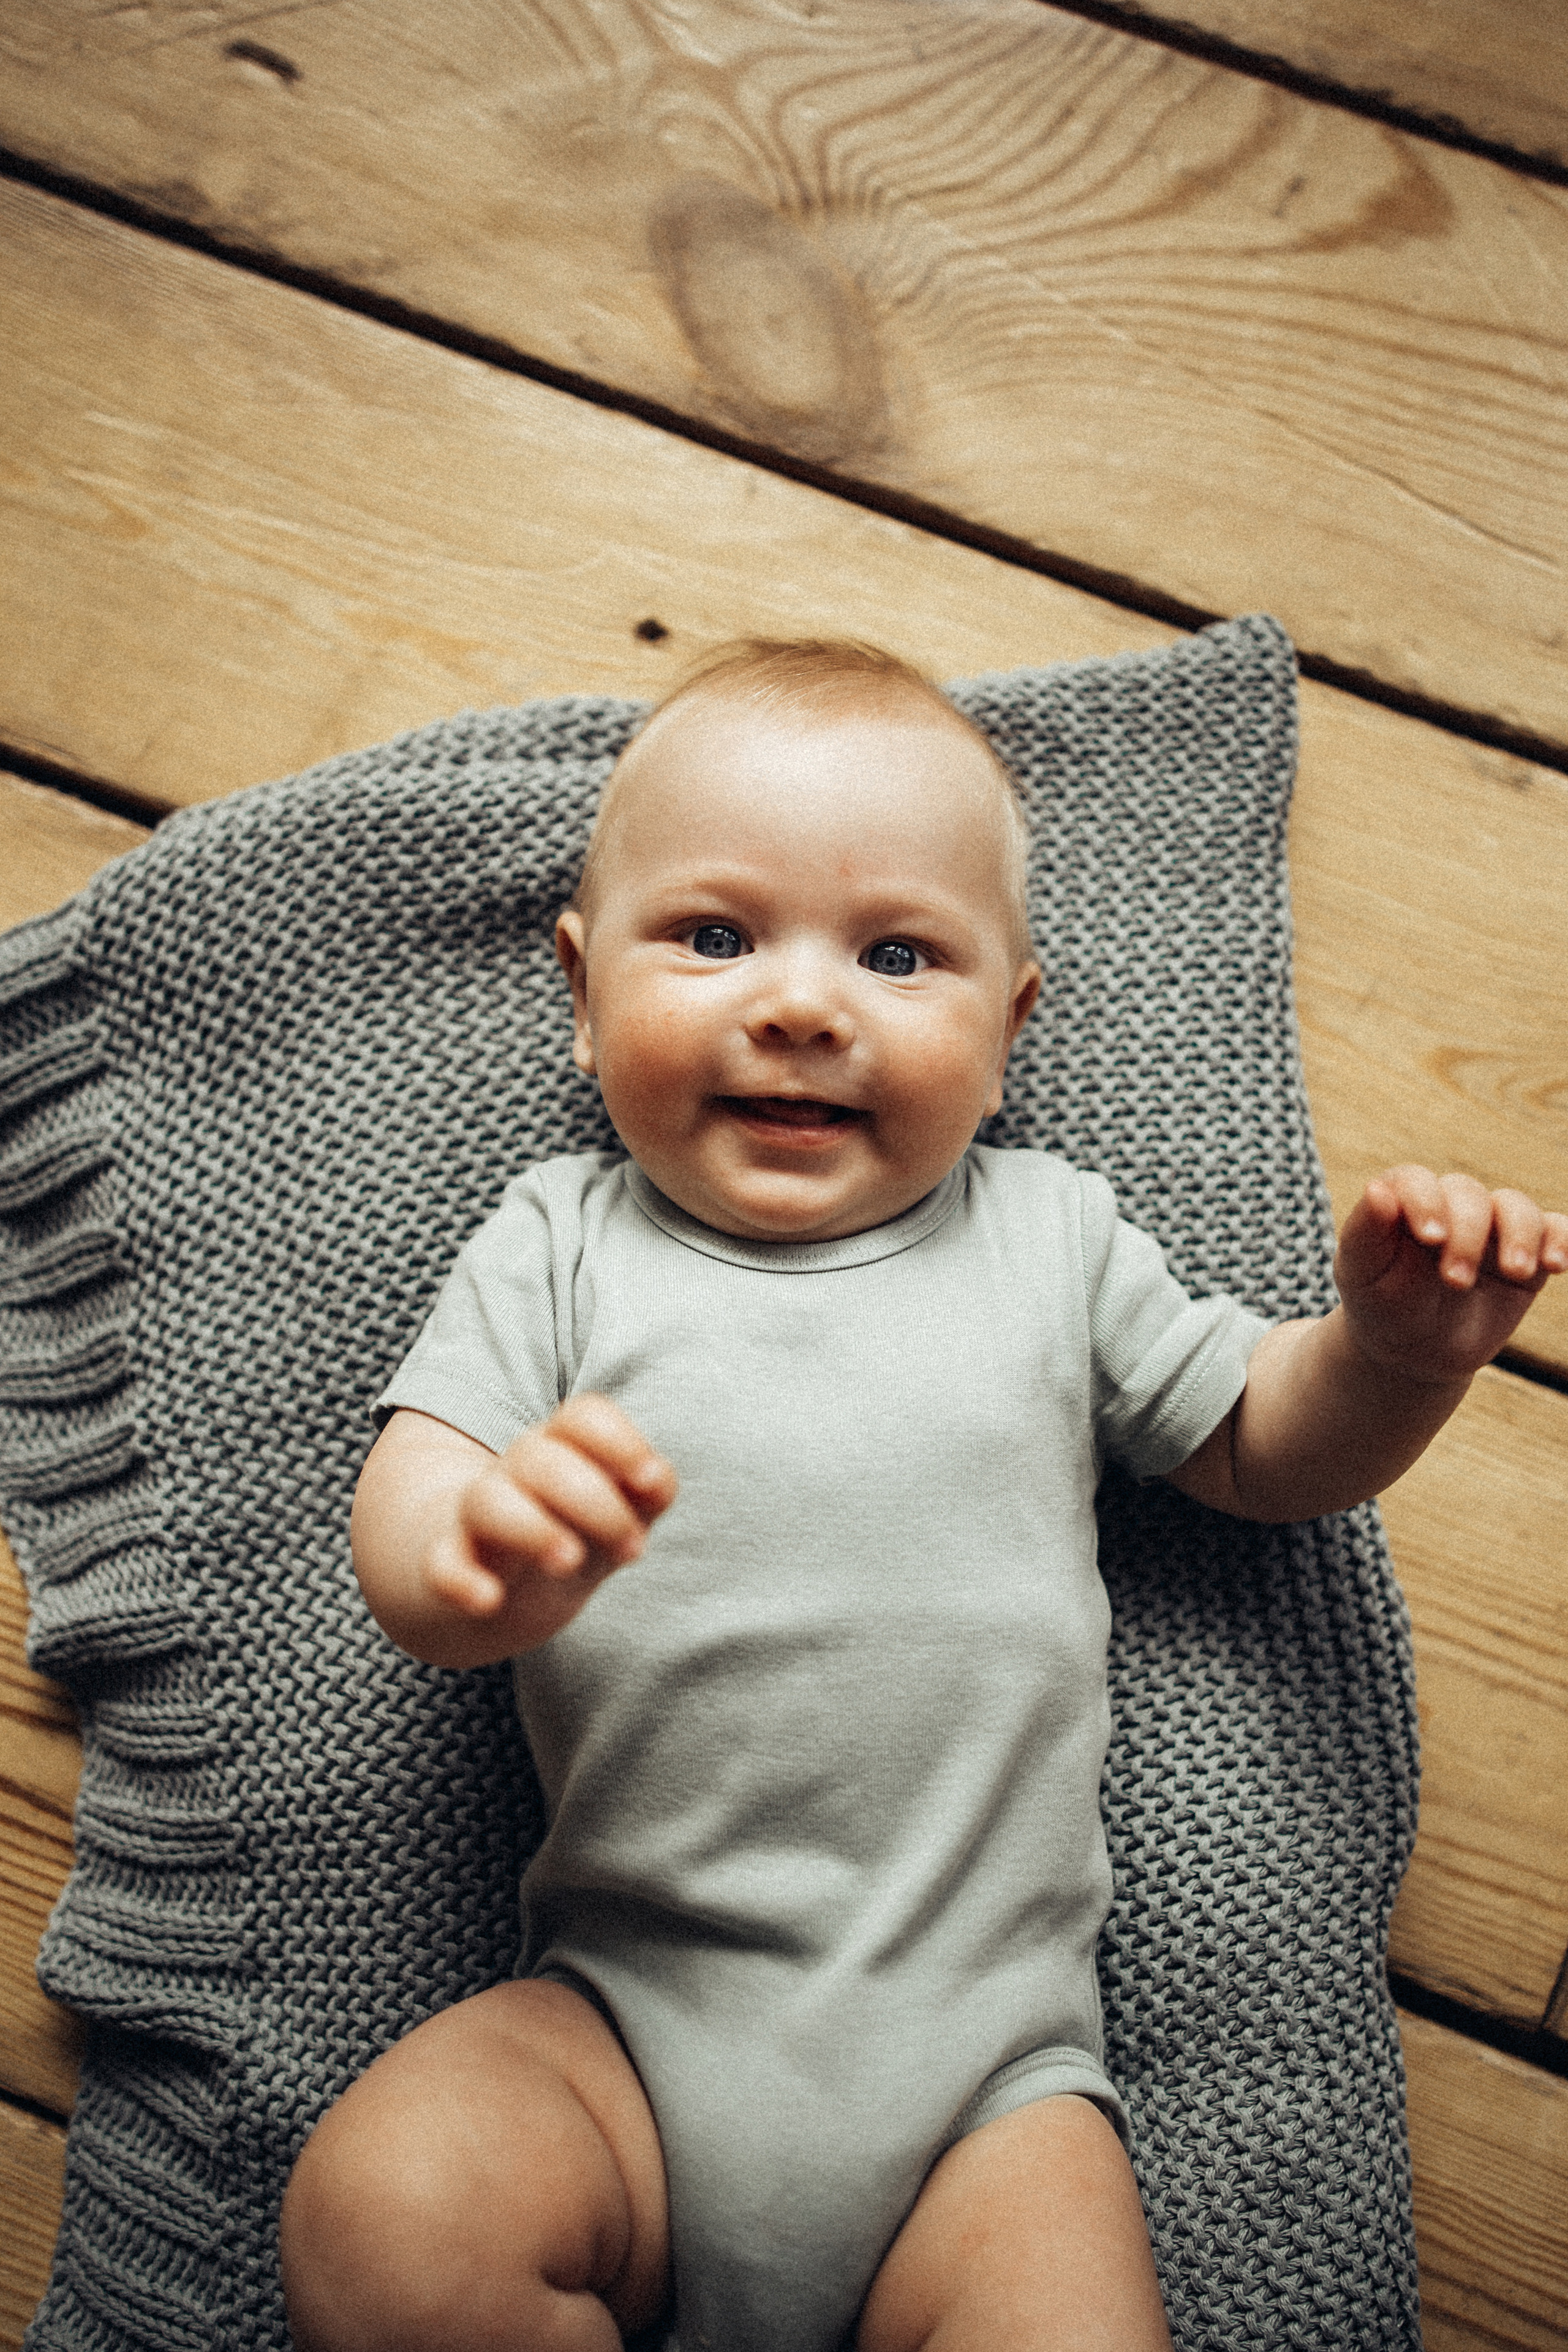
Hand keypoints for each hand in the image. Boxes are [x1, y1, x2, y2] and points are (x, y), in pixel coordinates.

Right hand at [426, 1395, 676, 1646]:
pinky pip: (441, 1566)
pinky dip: (462, 1582)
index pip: (583, 1418)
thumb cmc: (571, 1533)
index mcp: (562, 1449)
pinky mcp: (449, 1566)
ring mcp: (476, 1518)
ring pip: (488, 1502)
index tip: (650, 1482)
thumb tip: (657, 1480)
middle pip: (542, 1460)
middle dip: (593, 1502)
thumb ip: (647, 1493)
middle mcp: (515, 1473)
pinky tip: (488, 1601)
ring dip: (532, 1529)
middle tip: (632, 1551)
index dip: (621, 1443)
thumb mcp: (618, 1514)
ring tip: (569, 1561)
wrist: (494, 1583)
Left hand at [1335, 1165, 1567, 1383]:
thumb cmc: (1383, 1305)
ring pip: (1514, 1206)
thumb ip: (1365, 1231)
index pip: (1417, 1181)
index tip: (1431, 1238)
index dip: (1426, 1202)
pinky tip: (1557, 1264)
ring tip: (1517, 1272)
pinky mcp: (1527, 1251)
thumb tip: (1377, 1189)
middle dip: (1467, 1235)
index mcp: (1404, 1201)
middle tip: (1456, 1282)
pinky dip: (1562, 1238)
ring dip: (1521, 1234)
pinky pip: (1554, 1228)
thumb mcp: (1363, 1274)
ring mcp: (1491, 1226)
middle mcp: (1450, 1205)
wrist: (1416, 1350)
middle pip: (1469, 1194)